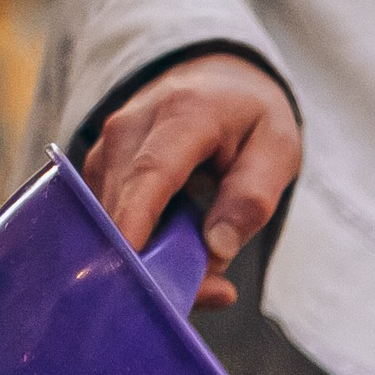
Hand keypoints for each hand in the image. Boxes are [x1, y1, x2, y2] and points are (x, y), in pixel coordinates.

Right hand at [81, 52, 300, 310]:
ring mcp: (106, 147)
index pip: (152, 172)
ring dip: (148, 258)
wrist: (214, 80)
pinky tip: (177, 261)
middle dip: (155, 260)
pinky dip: (136, 247)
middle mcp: (130, 126)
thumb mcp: (277, 150)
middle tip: (212, 294)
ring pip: (108, 217)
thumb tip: (217, 250)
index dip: (137, 217)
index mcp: (183, 114)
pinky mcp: (97, 167)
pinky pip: (106, 218)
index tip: (130, 257)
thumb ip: (252, 197)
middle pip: (125, 204)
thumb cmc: (250, 118)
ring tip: (207, 280)